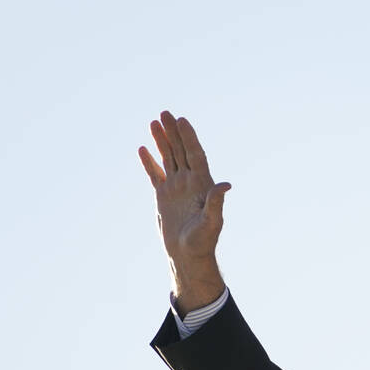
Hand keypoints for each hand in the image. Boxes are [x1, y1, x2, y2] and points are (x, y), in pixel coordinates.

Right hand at [138, 110, 231, 313]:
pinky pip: (155, 174)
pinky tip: (143, 148)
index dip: (189, 138)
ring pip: (168, 159)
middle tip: (165, 113)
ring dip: (161, 141)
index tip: (182, 121)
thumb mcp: (212, 222)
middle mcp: (189, 182)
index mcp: (202, 185)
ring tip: (153, 122)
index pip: (196, 155)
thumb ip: (216, 202)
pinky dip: (149, 162)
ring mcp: (176, 188)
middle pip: (181, 151)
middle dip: (173, 132)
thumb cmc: (203, 241)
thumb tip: (226, 184)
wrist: (188, 255)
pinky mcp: (163, 196)